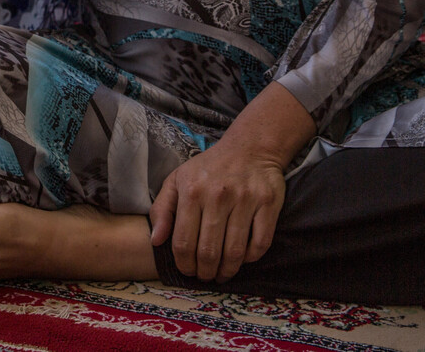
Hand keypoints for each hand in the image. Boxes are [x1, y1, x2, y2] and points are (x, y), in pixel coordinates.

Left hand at [148, 135, 286, 282]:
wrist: (249, 148)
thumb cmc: (208, 168)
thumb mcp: (177, 180)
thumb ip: (162, 210)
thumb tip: (155, 241)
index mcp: (191, 191)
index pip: (183, 242)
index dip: (184, 264)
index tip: (187, 271)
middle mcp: (217, 195)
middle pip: (208, 251)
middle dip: (205, 272)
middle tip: (205, 276)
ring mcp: (245, 199)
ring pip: (234, 252)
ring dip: (227, 271)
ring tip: (222, 274)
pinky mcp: (268, 203)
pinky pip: (260, 243)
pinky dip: (250, 258)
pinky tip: (242, 259)